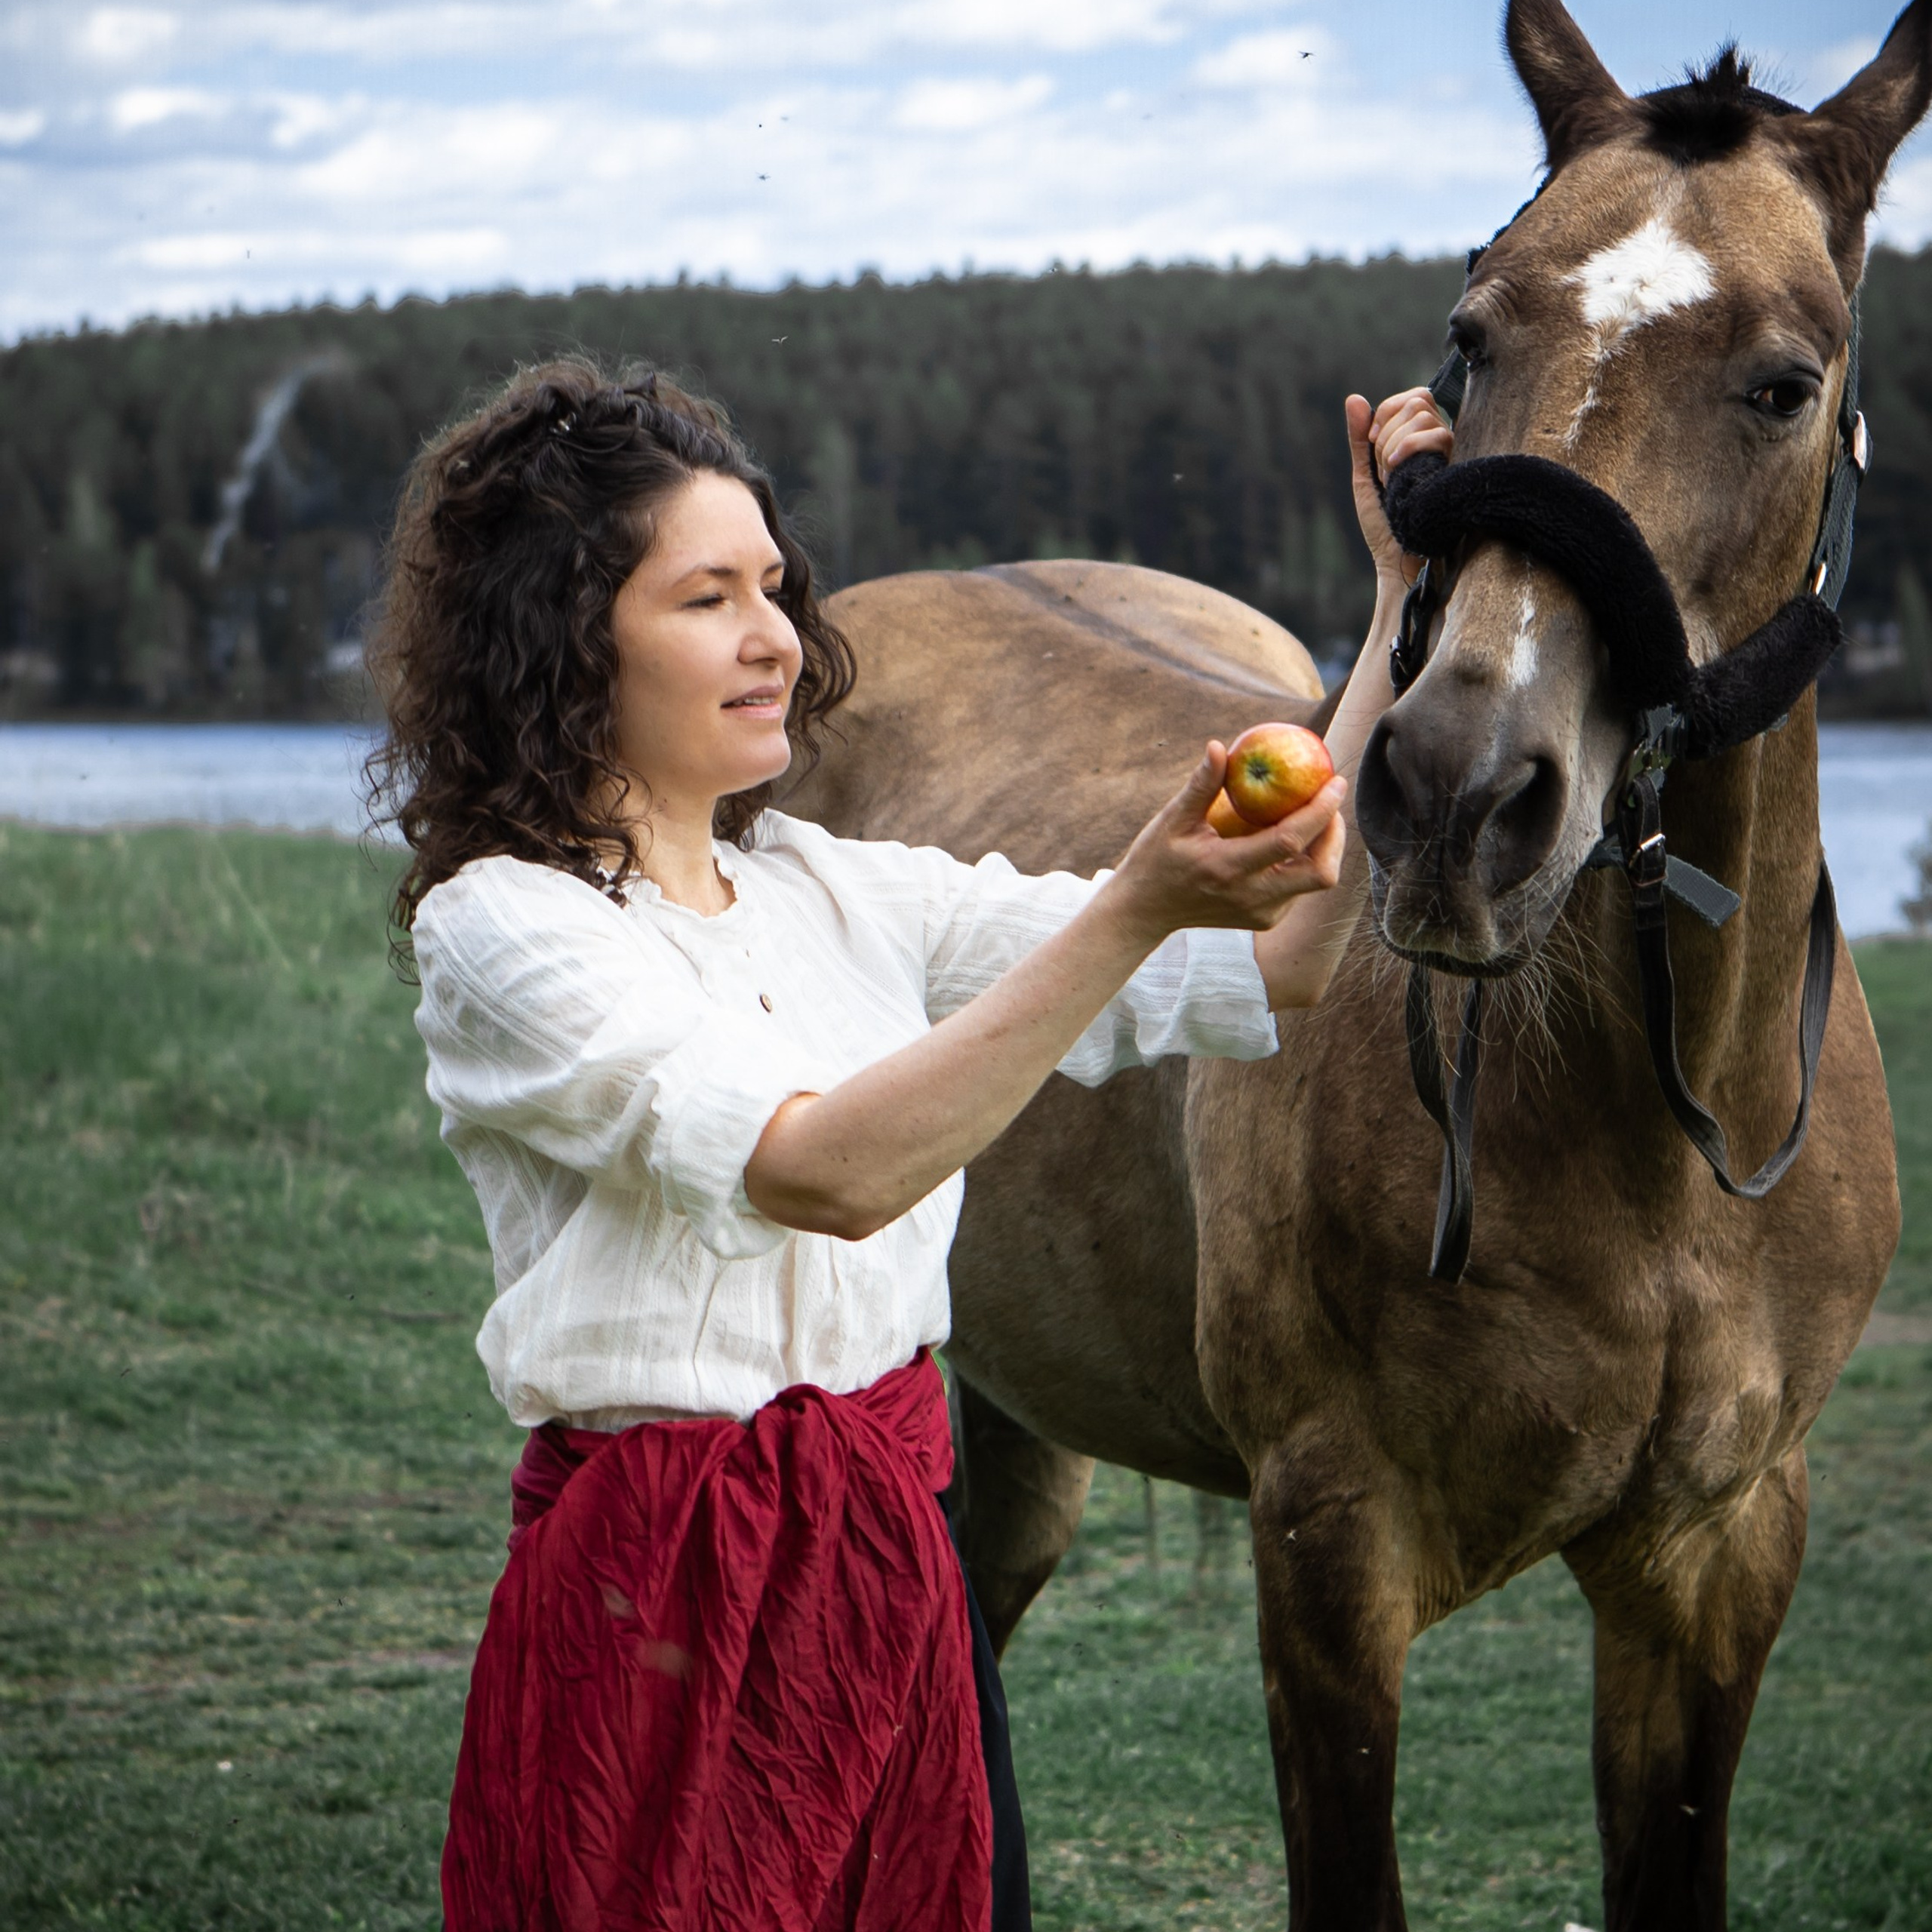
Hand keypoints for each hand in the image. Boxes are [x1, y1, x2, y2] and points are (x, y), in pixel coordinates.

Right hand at [1107, 742, 1347, 941]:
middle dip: (1335, 834)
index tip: (1335, 781)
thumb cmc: (1155, 859)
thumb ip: (1200, 786)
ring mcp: (1262, 913)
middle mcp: (1252, 897)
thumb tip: (1219, 746)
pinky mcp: (1266, 920)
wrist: (1145, 912)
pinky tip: (1291, 839)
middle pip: (1321, 872)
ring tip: (1313, 814)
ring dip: (1324, 846)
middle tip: (1329, 802)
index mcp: (1228, 868)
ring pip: (1316, 881)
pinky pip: (1301, 889)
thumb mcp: (1171, 820)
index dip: (1320, 810)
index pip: (1290, 840)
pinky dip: (1305, 860)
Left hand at [1346, 388, 1453, 587]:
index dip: (1388, 411)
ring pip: (1425, 416)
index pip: (1412, 398)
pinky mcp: (1456, 466)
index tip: (1372, 441)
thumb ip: (1359, 438)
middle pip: (1418, 401)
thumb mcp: (1363, 474)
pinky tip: (1396, 474)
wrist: (1396, 558)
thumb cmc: (1383, 520)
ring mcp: (1450, 454)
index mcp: (1419, 439)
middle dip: (1388, 432)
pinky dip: (1409, 447)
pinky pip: (1438, 435)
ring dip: (1395, 445)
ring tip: (1391, 478)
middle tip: (1382, 468)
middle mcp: (1439, 442)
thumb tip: (1353, 398)